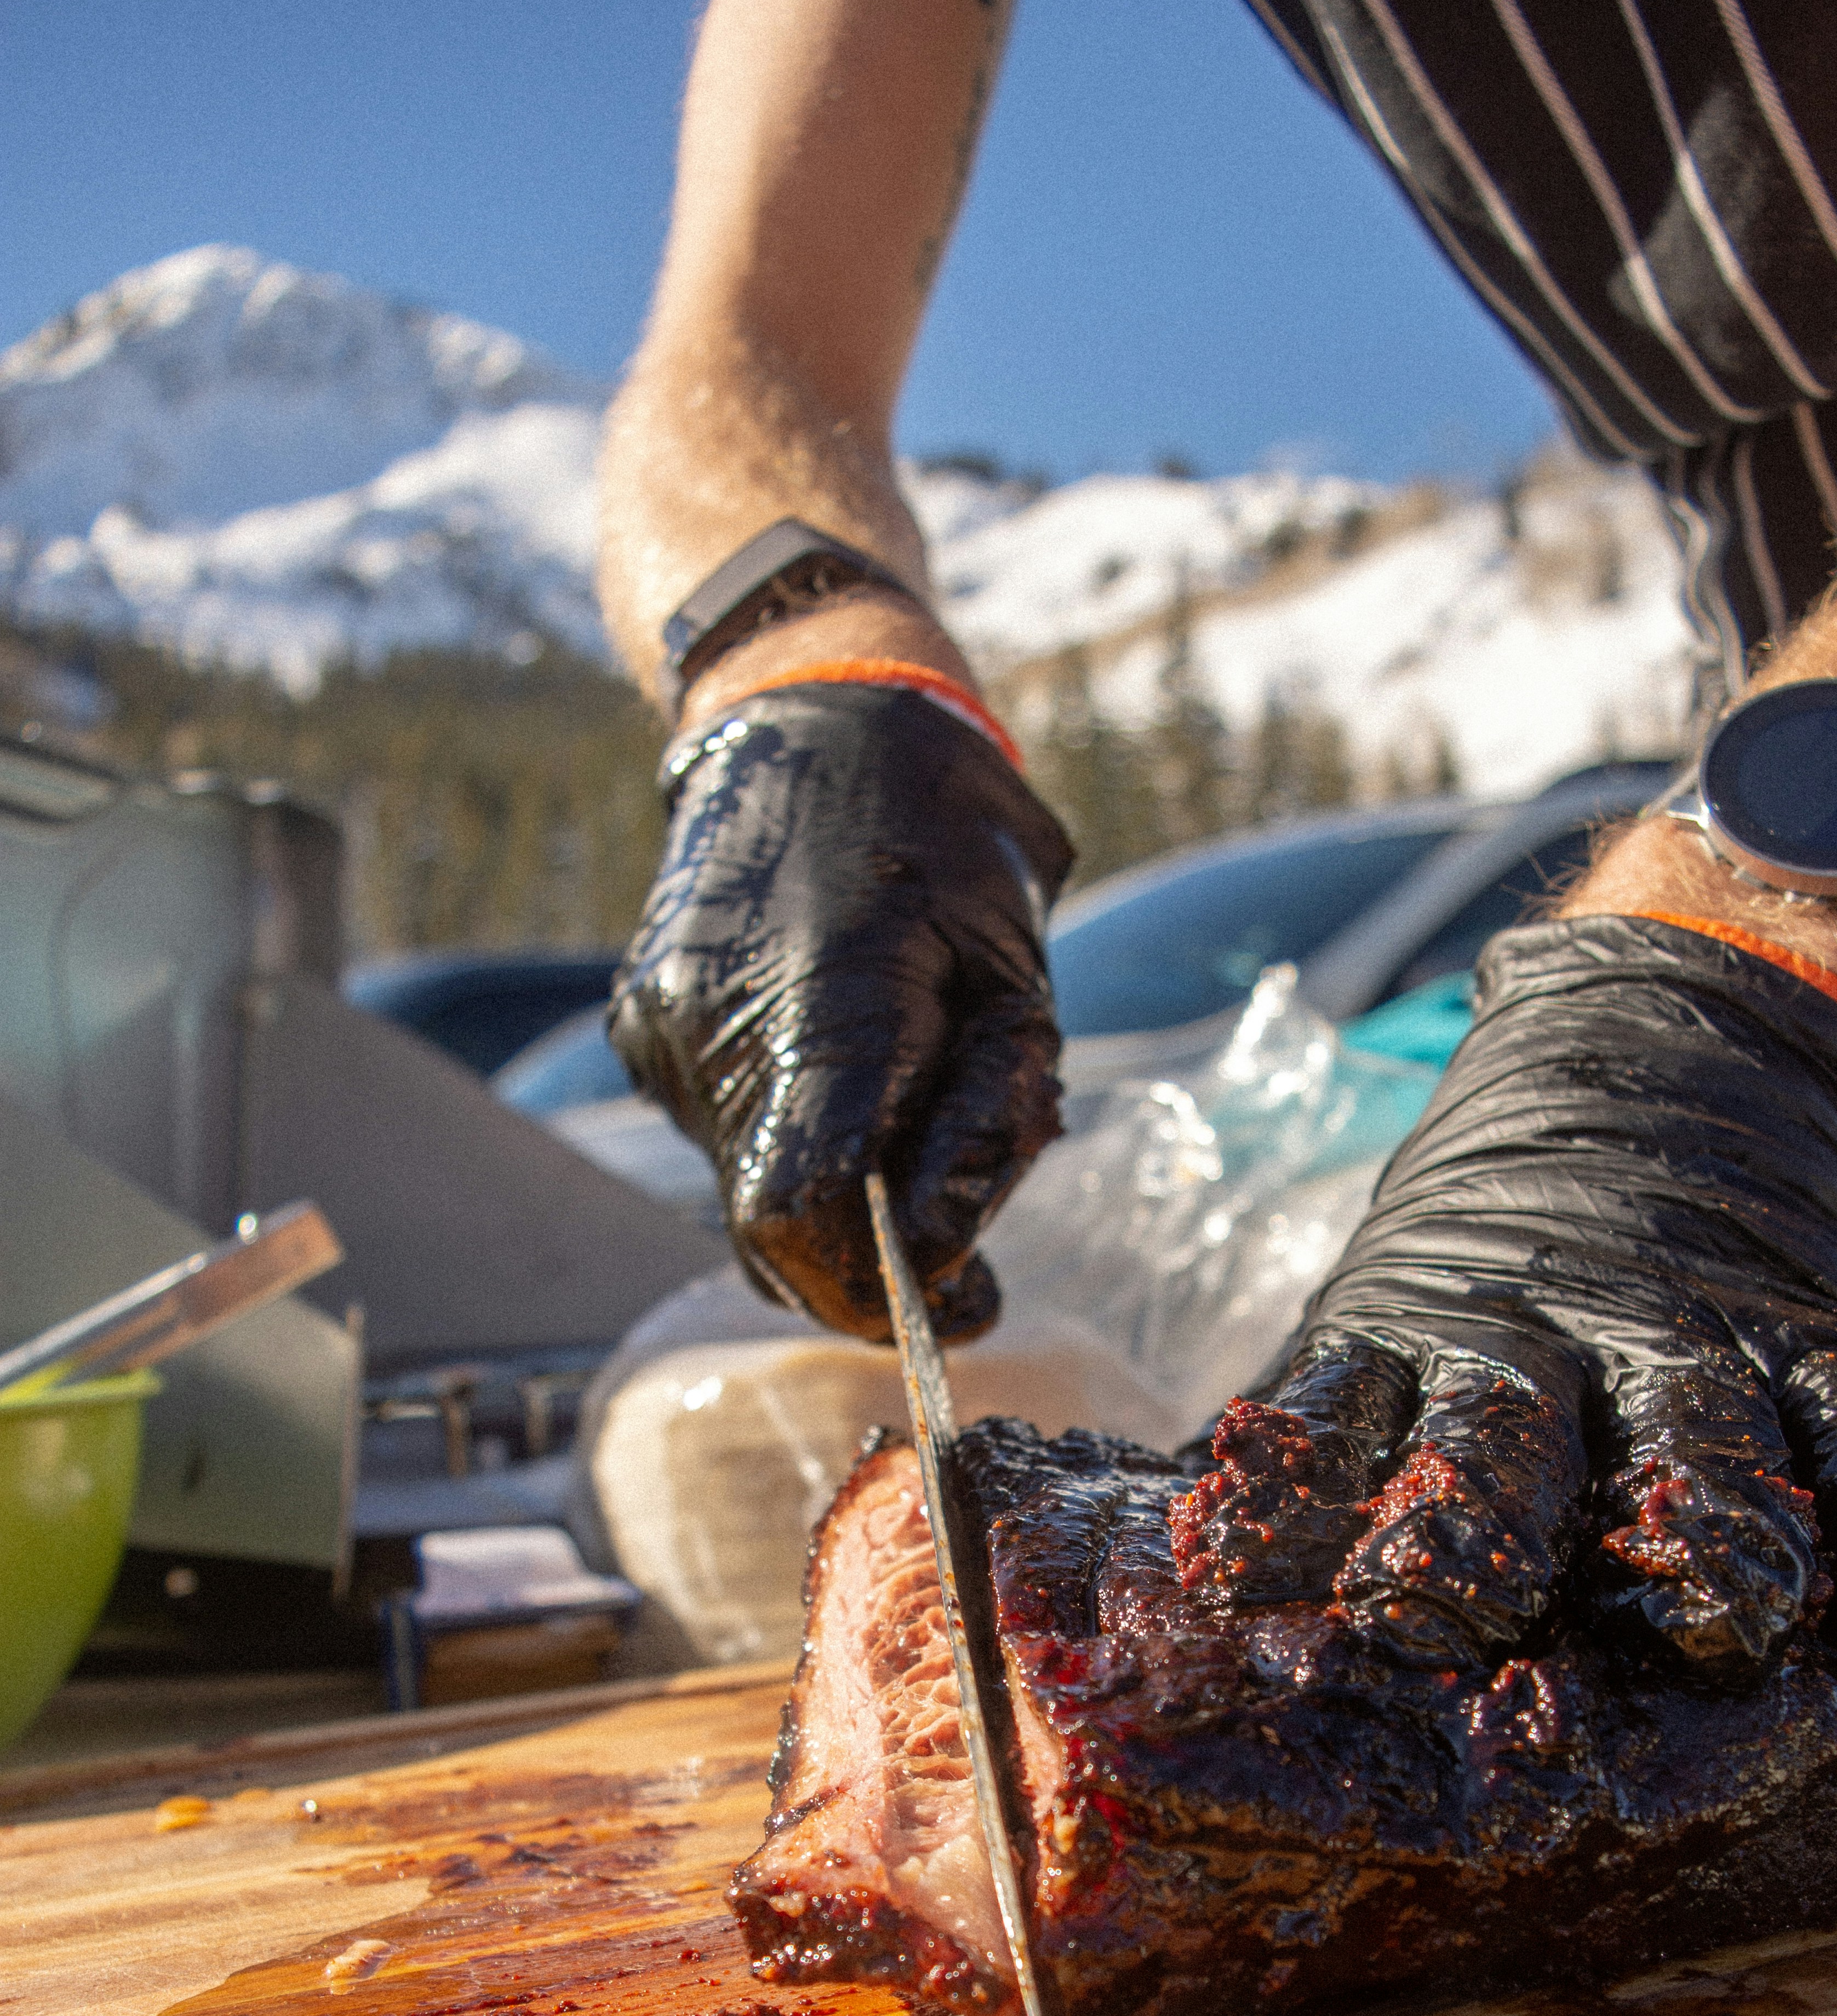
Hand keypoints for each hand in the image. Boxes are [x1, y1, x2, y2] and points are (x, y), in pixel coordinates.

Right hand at [608, 681, 1072, 1339]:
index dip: (871, 1292)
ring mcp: (661, 1027)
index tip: (958, 1307)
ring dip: (831, 1195)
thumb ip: (983, 1127)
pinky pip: (724, 1131)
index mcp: (819, 1003)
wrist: (814, 708)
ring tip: (906, 1105)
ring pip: (745, 1189)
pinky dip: (790, 1136)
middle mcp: (713, 1025)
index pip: (800, 1215)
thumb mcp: (1015, 980)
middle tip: (963, 1257)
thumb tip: (945, 1264)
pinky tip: (840, 1059)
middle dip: (865, 1265)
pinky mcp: (641, 1023)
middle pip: (769, 1230)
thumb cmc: (946, 837)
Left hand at [1171, 918, 1836, 1684]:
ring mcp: (1694, 1331)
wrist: (1670, 1025)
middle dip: (1471, 1530)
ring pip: (1693, 1439)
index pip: (1335, 1420)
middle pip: (1502, 1444)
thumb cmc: (1496, 1234)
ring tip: (1729, 1615)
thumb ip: (1317, 1425)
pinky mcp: (1818, 1328)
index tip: (1232, 1577)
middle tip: (1441, 1607)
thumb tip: (1176, 1569)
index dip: (1286, 1499)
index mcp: (1416, 1336)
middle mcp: (1548, 1339)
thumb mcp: (1385, 1295)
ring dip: (1706, 1531)